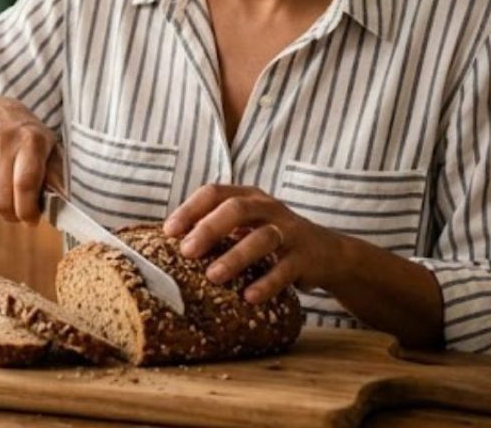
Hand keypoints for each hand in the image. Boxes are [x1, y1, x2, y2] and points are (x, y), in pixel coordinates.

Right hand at [0, 97, 62, 223]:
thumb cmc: (27, 136)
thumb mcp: (49, 148)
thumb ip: (57, 176)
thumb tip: (67, 205)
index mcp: (30, 139)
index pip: (24, 184)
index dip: (28, 210)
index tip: (32, 219)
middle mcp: (2, 141)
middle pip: (2, 200)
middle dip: (12, 216)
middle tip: (19, 213)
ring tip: (6, 197)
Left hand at [163, 184, 341, 303]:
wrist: (326, 253)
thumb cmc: (271, 239)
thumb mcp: (246, 226)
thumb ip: (215, 229)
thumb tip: (164, 246)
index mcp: (248, 197)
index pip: (214, 192)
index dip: (190, 209)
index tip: (168, 231)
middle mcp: (269, 208)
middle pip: (237, 210)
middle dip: (209, 229)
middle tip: (186, 251)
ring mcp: (289, 231)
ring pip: (262, 238)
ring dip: (235, 257)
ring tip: (213, 277)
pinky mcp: (305, 257)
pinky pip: (284, 269)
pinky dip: (266, 283)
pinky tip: (248, 297)